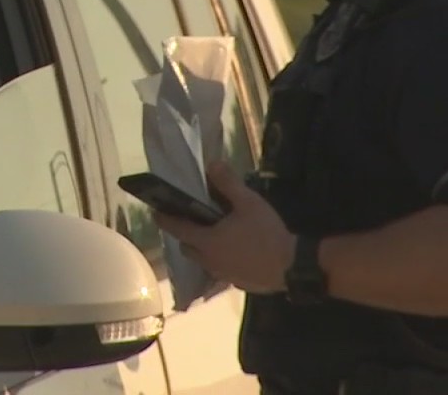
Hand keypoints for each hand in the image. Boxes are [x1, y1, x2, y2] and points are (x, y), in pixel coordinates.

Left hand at [152, 160, 295, 294]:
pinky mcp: (236, 283)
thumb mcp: (249, 203)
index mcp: (207, 241)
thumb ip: (228, 184)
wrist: (292, 267)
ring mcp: (222, 275)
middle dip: (185, 235)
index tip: (156, 213)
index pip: (177, 229)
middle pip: (187, 247)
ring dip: (202, 249)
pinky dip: (220, 260)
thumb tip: (211, 164)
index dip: (165, 220)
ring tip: (214, 235)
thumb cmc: (266, 234)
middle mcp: (209, 260)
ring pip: (203, 261)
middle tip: (193, 221)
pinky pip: (219, 270)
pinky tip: (235, 251)